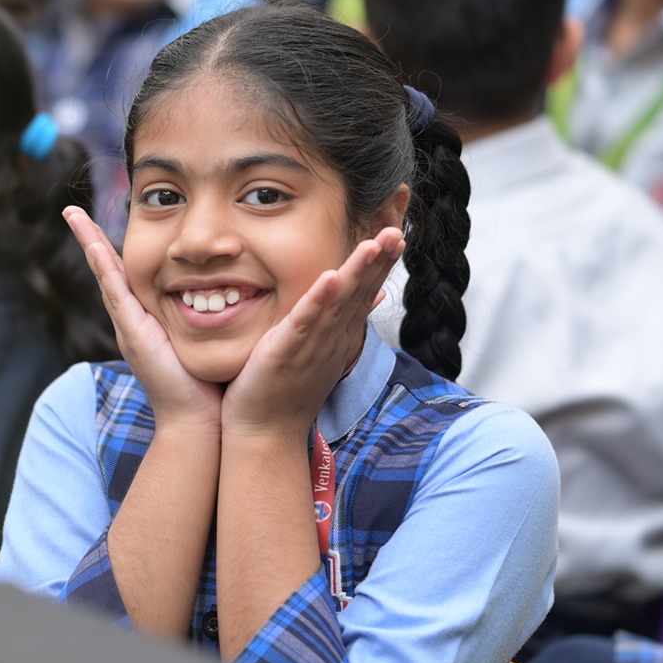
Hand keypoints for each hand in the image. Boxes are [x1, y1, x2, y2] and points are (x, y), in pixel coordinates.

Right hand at [63, 207, 220, 427]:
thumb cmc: (206, 384)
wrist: (198, 421)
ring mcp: (129, 325)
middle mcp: (132, 319)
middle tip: (71, 210)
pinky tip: (95, 245)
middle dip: (90, 238)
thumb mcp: (204, 340)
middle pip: (107, 269)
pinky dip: (103, 267)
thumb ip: (209, 318)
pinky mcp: (133, 333)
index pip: (127, 274)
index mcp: (147, 318)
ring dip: (88, 243)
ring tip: (72, 215)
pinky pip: (116, 292)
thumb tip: (228, 293)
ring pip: (105, 274)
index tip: (101, 220)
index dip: (113, 246)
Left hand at [221, 228, 401, 438]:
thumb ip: (345, 321)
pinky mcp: (286, 352)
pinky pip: (304, 323)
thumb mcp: (323, 350)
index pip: (364, 293)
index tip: (397, 235)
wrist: (265, 433)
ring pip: (339, 303)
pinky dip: (318, 301)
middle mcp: (332, 339)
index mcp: (338, 336)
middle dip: (379, 261)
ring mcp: (312, 346)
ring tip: (374, 244)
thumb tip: (375, 297)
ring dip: (357, 273)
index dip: (381, 264)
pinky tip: (330, 277)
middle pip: (360, 293)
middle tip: (397, 230)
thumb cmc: (288, 392)